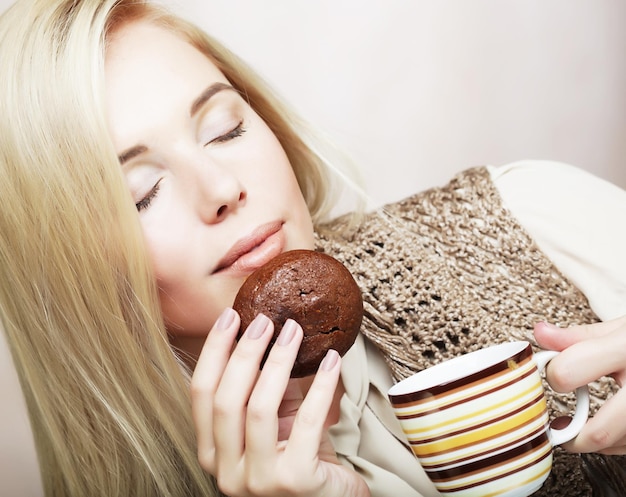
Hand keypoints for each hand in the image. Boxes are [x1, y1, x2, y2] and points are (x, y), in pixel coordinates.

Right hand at [190, 308, 369, 496]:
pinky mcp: (294, 481)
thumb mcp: (275, 420)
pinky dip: (321, 385)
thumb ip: (265, 386)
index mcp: (212, 452)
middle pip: (226, 400)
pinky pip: (306, 422)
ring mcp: (257, 481)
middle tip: (264, 321)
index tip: (229, 317)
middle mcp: (226, 470)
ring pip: (259, 408)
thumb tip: (268, 329)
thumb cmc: (300, 457)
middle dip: (244, 352)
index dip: (213, 351)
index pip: (201, 394)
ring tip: (294, 331)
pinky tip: (331, 360)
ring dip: (277, 362)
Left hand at [533, 316, 625, 454]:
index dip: (553, 374)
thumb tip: (540, 334)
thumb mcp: (622, 329)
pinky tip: (610, 428)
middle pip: (599, 431)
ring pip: (617, 445)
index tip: (553, 374)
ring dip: (592, 441)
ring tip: (580, 426)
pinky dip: (615, 443)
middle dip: (570, 435)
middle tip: (559, 427)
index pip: (569, 371)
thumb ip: (579, 337)